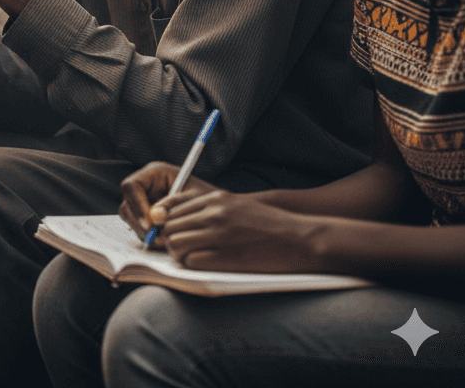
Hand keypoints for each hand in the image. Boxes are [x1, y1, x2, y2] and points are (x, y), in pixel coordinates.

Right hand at [119, 161, 215, 246]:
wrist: (218, 213)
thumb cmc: (209, 200)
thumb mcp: (194, 200)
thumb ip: (173, 207)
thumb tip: (155, 219)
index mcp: (155, 173)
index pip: (131, 186)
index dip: (136, 204)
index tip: (149, 223)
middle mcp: (146, 186)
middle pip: (127, 204)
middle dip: (138, 222)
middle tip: (154, 238)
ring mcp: (144, 202)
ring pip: (130, 218)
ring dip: (143, 231)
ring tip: (163, 240)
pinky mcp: (147, 217)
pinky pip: (138, 228)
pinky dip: (148, 236)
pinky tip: (163, 241)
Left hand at [155, 189, 322, 272]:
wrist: (300, 238)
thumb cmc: (269, 224)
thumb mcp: (236, 205)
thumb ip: (208, 208)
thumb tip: (176, 218)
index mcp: (216, 199)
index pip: (171, 206)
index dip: (164, 221)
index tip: (165, 230)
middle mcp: (214, 213)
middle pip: (170, 225)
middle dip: (168, 239)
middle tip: (177, 249)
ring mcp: (219, 235)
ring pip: (176, 243)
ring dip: (178, 253)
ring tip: (188, 258)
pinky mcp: (226, 257)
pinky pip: (191, 261)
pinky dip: (190, 265)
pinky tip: (200, 265)